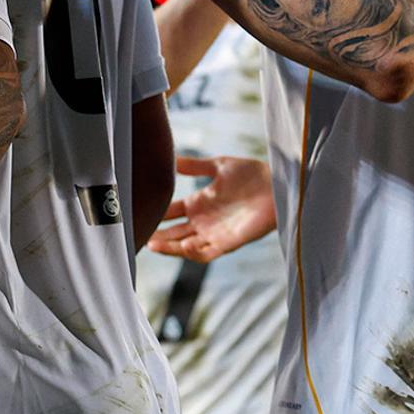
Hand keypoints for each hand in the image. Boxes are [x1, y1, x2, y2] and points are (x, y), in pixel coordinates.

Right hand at [147, 154, 275, 262]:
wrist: (277, 185)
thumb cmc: (252, 173)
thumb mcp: (219, 165)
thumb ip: (195, 165)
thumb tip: (171, 159)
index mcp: (198, 203)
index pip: (170, 212)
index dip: (155, 214)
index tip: (136, 212)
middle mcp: (203, 221)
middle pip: (174, 232)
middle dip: (157, 235)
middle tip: (138, 234)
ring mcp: (214, 233)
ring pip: (185, 245)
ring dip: (170, 247)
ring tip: (153, 244)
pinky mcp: (228, 243)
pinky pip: (206, 253)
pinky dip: (193, 253)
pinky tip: (183, 245)